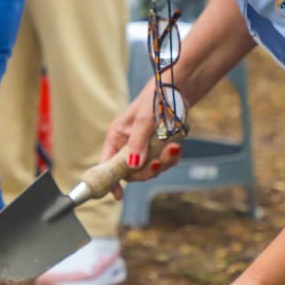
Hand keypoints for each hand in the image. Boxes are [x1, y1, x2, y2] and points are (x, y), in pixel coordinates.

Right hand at [99, 80, 182, 197]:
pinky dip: (171, 158)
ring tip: (173, 148)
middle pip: (131, 172)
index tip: (117, 195)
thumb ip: (137, 144)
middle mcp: (128, 145)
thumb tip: (133, 167)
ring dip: (162, 163)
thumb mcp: (143, 121)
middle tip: (157, 164)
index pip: (107, 164)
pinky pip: (164, 163)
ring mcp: (145, 148)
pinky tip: (176, 147)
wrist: (177, 89)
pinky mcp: (160, 148)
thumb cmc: (154, 99)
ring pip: (150, 169)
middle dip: (146, 171)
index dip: (110, 180)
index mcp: (117, 137)